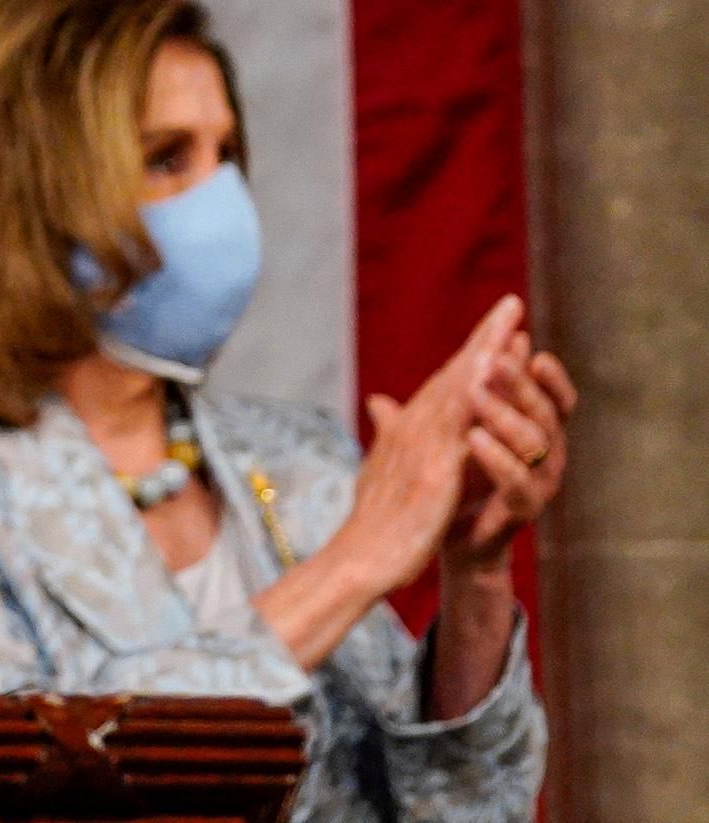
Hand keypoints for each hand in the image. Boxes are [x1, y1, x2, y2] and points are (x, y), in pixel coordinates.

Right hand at [328, 296, 523, 598]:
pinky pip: (459, 430)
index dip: (472, 355)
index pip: (445, 385)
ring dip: (486, 357)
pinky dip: (475, 399)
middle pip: (454, 376)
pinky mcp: (432, 473)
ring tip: (510, 325)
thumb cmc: (371, 524)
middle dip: (484, 340)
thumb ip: (389, 436)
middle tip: (511, 305)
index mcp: (407, 433)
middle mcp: (412, 431)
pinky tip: (494, 380)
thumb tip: (381, 405)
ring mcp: (420, 449)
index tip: (498, 329)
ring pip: (458, 393)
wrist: (356, 562)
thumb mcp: (381, 472)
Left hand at [442, 332, 575, 575]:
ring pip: (536, 443)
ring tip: (475, 393)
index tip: (530, 346)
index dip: (548, 375)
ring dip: (506, 415)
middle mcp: (548, 454)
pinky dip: (498, 458)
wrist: (448, 532)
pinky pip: (518, 482)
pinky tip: (474, 436)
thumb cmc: (459, 473)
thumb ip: (469, 390)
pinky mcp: (523, 510)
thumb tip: (472, 350)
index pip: (555, 397)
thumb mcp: (458, 425)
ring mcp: (540, 483)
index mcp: (537, 430)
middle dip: (522, 383)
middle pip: (544, 412)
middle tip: (497, 359)